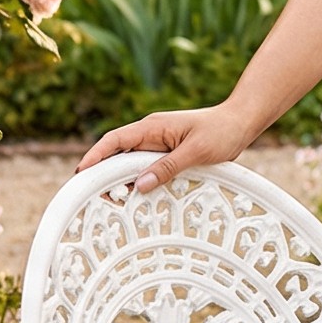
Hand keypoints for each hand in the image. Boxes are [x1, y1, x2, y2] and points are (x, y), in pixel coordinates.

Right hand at [77, 101, 266, 194]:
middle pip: (117, 153)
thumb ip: (168, 168)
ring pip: (129, 161)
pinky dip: (136, 179)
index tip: (81, 173)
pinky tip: (134, 194)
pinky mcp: (166, 151)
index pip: (115, 140)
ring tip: (112, 201)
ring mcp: (158, 142)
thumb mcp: (196, 151)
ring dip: (119, 178)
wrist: (241, 121)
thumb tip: (139, 186)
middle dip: (102, 172)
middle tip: (92, 197)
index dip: (95, 156)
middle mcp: (151, 133)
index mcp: (153, 126)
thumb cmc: (221, 131)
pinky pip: (144, 165)